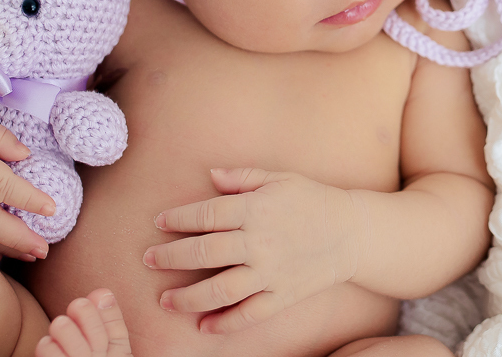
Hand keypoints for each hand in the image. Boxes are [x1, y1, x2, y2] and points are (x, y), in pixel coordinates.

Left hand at [144, 168, 364, 333]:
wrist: (352, 232)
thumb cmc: (312, 200)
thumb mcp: (279, 178)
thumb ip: (242, 177)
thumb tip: (210, 175)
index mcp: (257, 209)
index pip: (207, 214)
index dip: (178, 219)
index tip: (160, 222)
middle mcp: (261, 242)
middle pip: (205, 252)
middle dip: (171, 258)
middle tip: (149, 260)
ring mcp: (272, 273)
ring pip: (221, 290)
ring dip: (188, 298)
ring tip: (166, 300)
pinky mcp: (283, 296)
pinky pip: (250, 315)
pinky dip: (225, 324)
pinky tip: (204, 327)